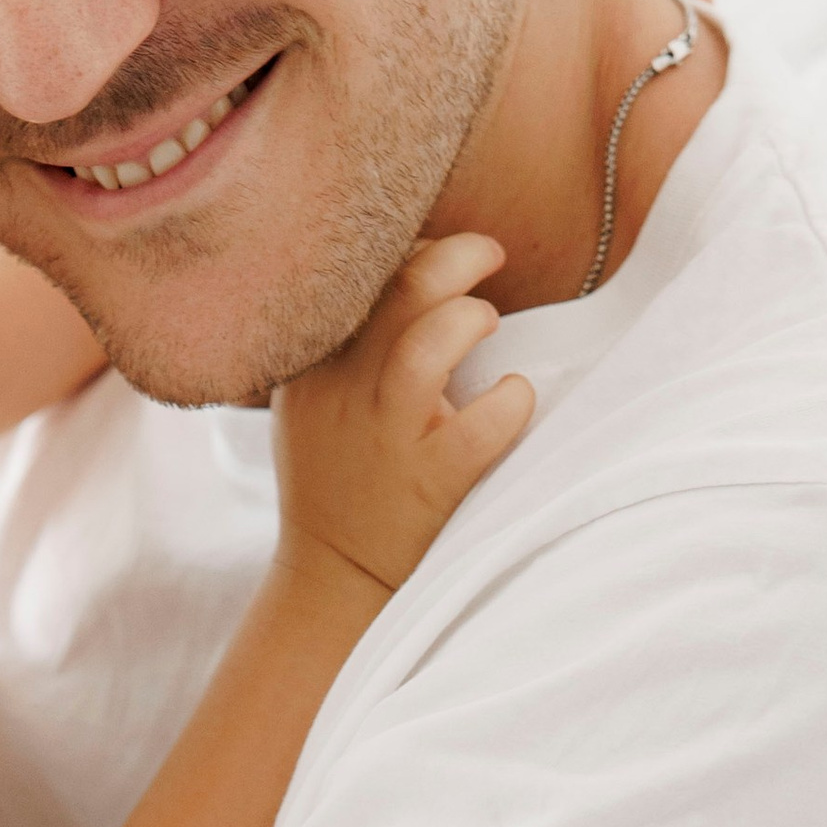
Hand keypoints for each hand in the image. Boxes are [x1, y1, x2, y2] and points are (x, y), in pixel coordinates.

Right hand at [271, 234, 535, 601]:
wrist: (332, 576)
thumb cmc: (337, 479)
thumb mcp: (312, 403)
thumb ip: (345, 344)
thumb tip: (413, 275)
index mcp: (315, 366)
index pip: (364, 275)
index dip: (414, 250)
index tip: (441, 260)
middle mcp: (344, 393)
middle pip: (403, 287)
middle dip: (459, 254)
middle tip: (490, 255)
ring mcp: (385, 438)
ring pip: (428, 343)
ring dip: (472, 318)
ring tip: (488, 324)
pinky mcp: (427, 482)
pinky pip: (481, 426)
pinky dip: (511, 400)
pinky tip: (515, 396)